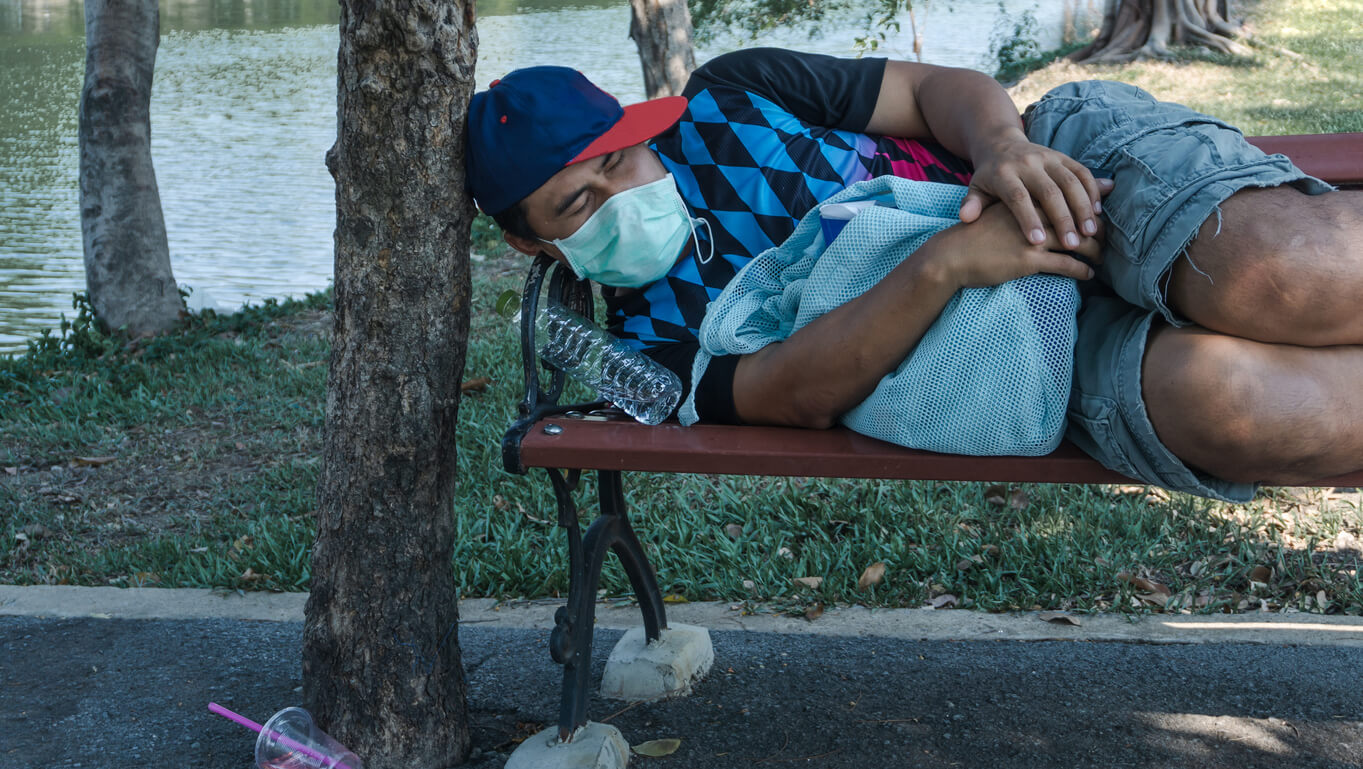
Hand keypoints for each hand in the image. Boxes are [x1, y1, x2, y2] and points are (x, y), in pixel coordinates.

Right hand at [928, 201, 1102, 289]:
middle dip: (1096, 229)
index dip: (1086, 209)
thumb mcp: (999, 213)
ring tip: (1101, 259)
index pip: (1067, 198)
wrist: (950, 255)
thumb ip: (1022, 207)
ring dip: (1094, 251)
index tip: (1097, 219)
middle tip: (1105, 240)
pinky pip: (1065, 264)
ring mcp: (1031, 237)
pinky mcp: (1028, 259)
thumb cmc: (974, 237)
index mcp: (1026, 198)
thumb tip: (1046, 209)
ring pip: (1076, 241)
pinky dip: (1081, 270)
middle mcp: (1033, 214)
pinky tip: (1088, 274)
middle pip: (1076, 217)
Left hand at [959, 131, 1113, 249]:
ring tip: (1090, 232)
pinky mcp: (1063, 156)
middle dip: (1062, 218)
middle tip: (1072, 244)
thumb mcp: (975, 188)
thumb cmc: (988, 177)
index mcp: (1004, 174)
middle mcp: (1027, 163)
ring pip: (1070, 181)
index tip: (1037, 242)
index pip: (1018, 197)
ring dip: (1082, 207)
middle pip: (1048, 191)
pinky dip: (1092, 191)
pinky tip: (1097, 213)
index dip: (1028, 219)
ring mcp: (1048, 157)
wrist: (1000, 144)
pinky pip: (1082, 172)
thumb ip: (971, 203)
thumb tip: (966, 218)